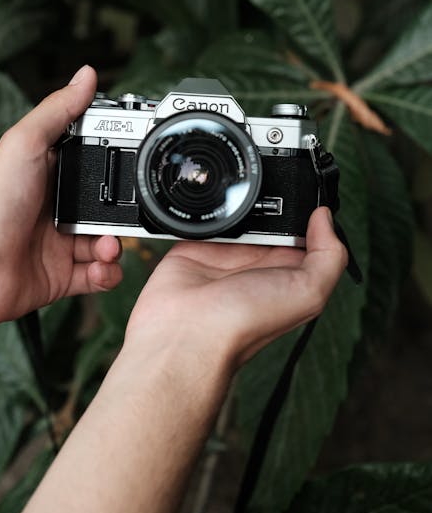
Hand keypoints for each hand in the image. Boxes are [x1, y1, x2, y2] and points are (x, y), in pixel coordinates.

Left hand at [0, 66, 122, 337]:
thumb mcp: (26, 143)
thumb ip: (59, 110)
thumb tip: (86, 75)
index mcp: (49, 174)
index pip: (94, 163)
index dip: (118, 163)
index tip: (137, 163)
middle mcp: (56, 208)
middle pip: (108, 207)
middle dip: (124, 213)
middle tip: (125, 217)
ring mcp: (59, 242)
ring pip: (107, 242)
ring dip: (116, 246)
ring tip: (107, 247)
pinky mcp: (61, 275)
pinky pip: (98, 275)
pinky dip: (107, 274)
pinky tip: (100, 268)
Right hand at [126, 207, 347, 370]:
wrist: (186, 331)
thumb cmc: (244, 323)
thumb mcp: (307, 293)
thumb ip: (328, 256)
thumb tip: (325, 216)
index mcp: (288, 272)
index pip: (308, 233)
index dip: (311, 212)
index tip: (312, 190)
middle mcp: (259, 261)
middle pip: (273, 217)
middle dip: (273, 199)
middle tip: (272, 181)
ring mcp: (227, 252)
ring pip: (240, 211)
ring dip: (240, 198)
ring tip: (241, 185)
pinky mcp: (198, 244)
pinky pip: (207, 215)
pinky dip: (209, 204)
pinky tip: (213, 196)